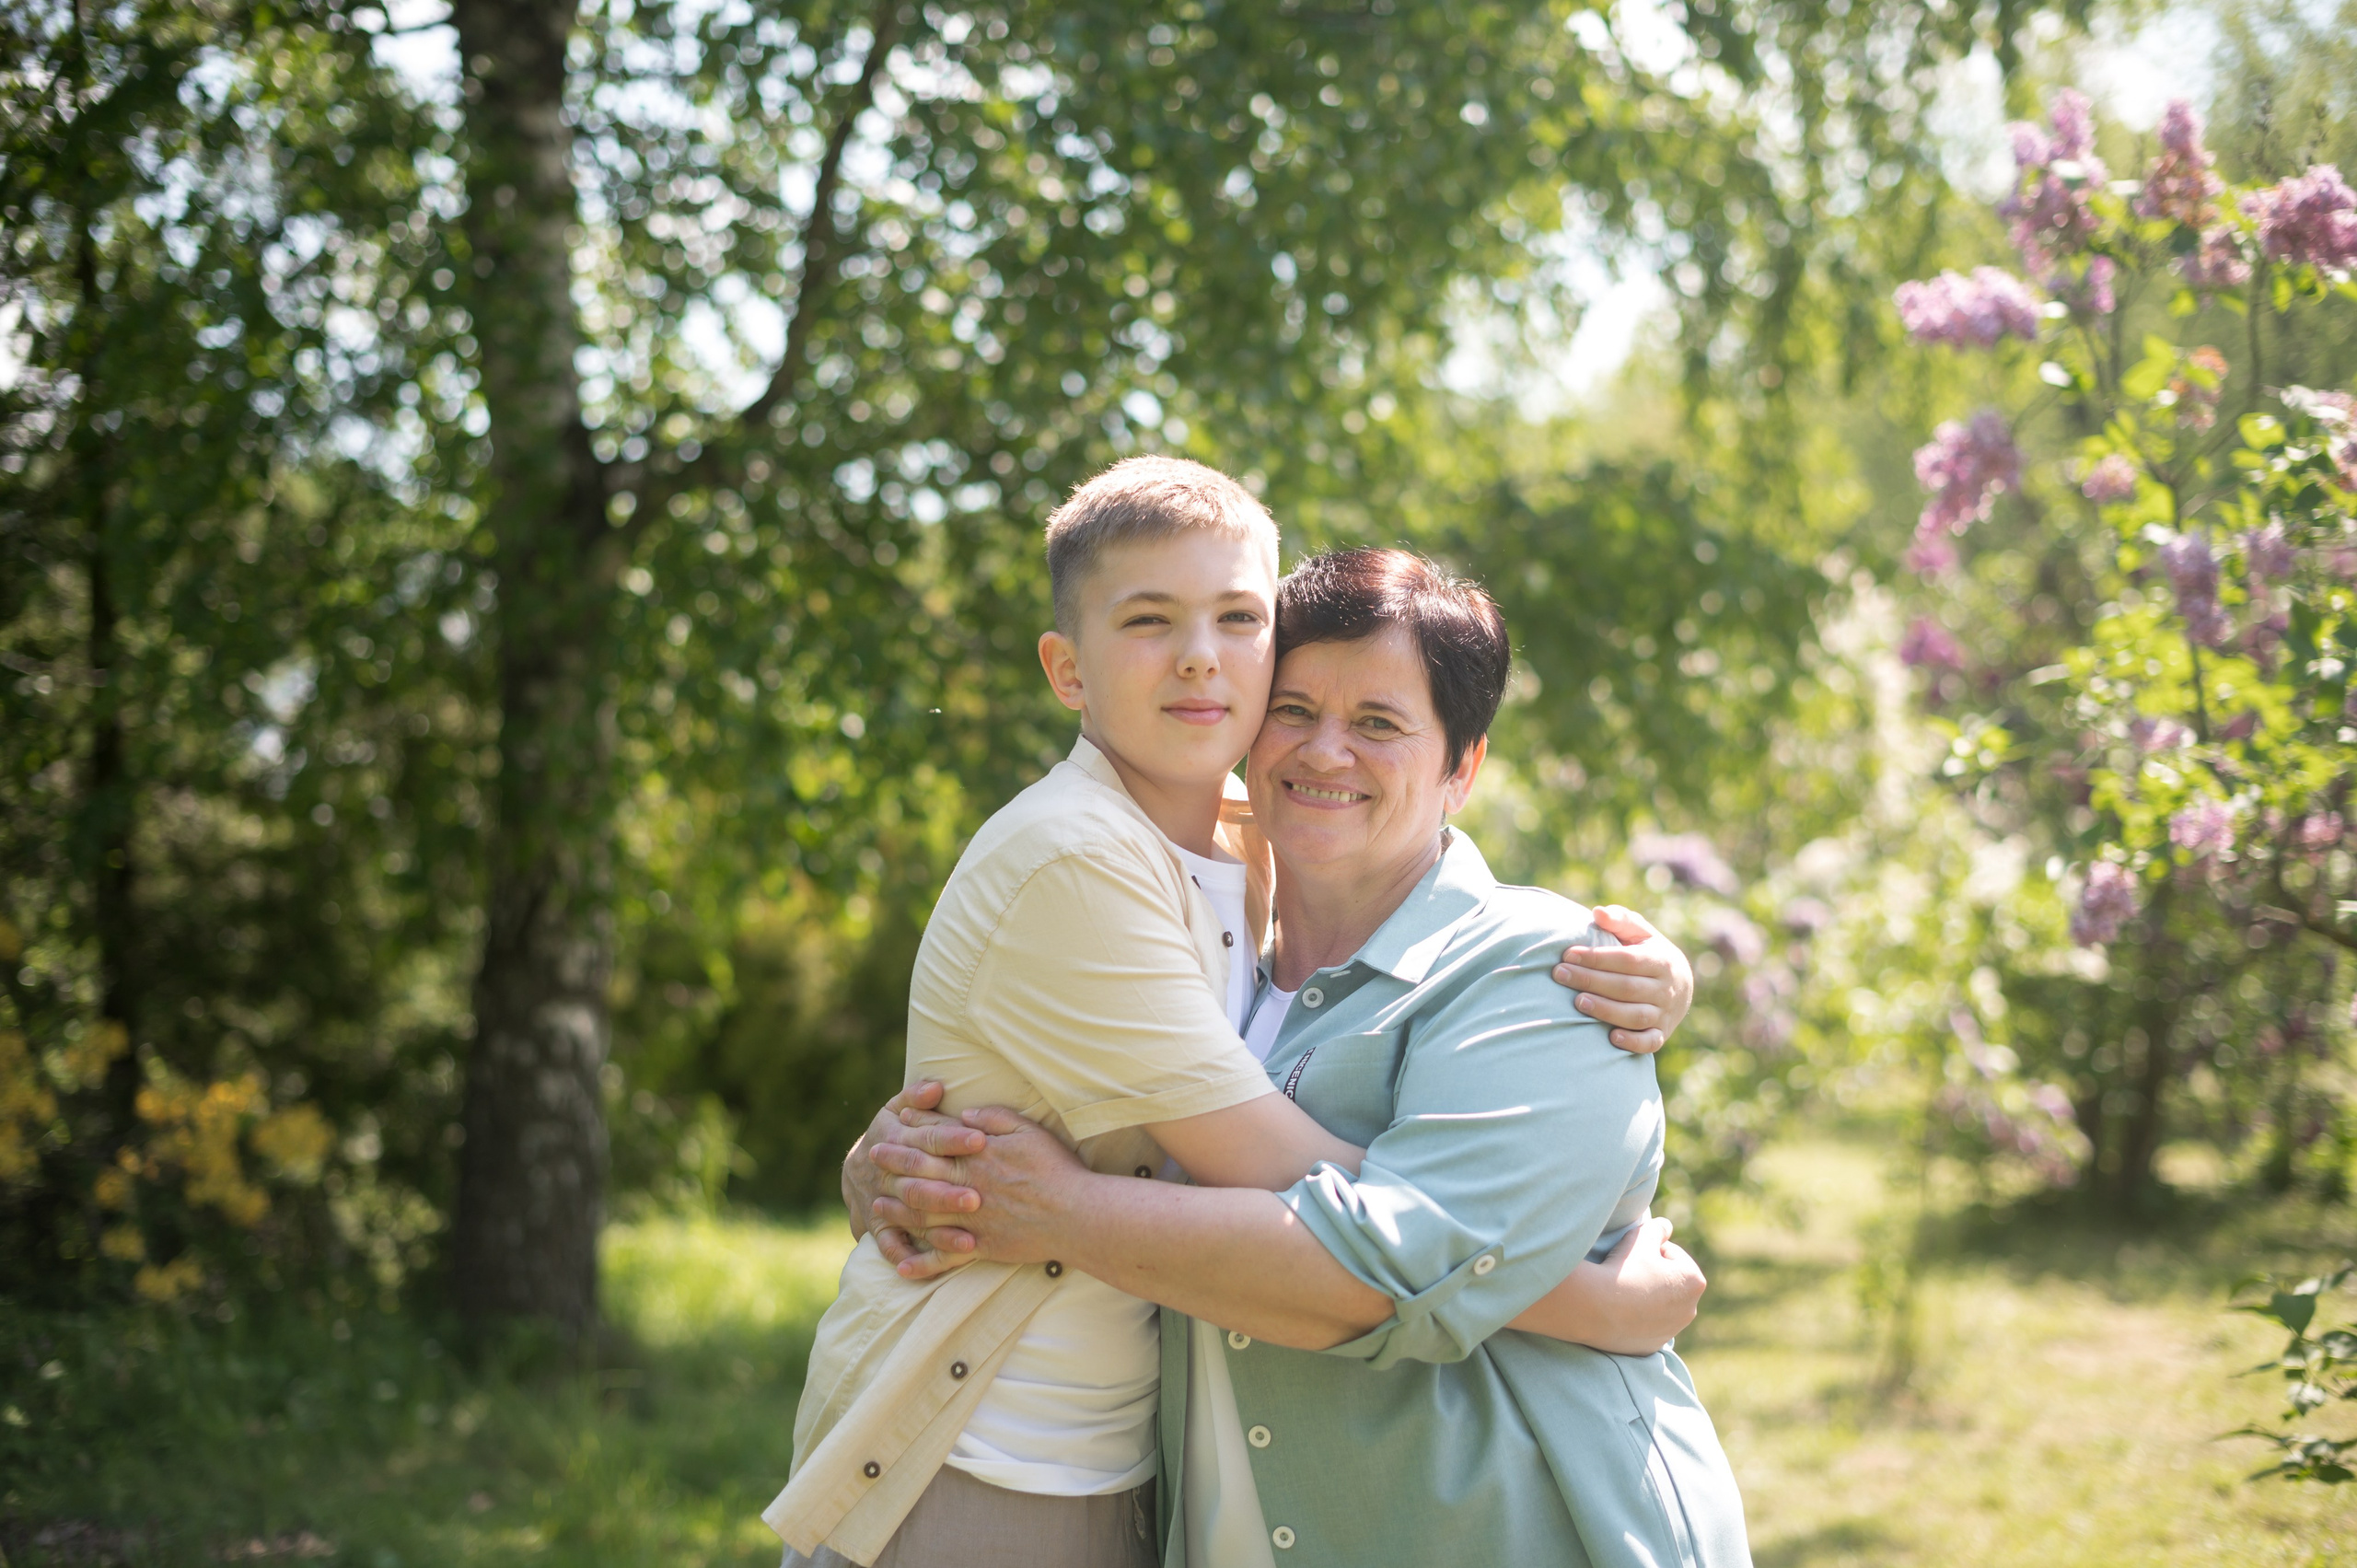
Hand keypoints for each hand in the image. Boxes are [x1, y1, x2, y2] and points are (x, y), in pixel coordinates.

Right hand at [845, 1080, 983, 1264]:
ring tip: (971, 1240)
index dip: (952, 1139)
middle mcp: (887, 1172)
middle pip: (918, 1181)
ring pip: (911, 1217)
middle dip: (947, 1190)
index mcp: (895, 1138)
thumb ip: (915, 1097)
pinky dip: (911, 1258)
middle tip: (978, 1197)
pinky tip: (934, 1267)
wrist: (856, 1169)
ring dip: (939, 1230)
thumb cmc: (891, 1133)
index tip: (981, 1140)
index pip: (927, 1138)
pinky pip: (893, 1245)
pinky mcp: (879, 1228)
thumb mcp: (895, 1109)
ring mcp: (882, 1202)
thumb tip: (936, 1085)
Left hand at [870, 1105, 1096, 1278]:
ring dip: (897, 1210)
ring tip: (878, 1206)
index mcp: (978, 1155)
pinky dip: (921, 1263)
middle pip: (920, 1173)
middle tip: (873, 1157)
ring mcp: (971, 1219)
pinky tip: (901, 1266)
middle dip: (894, 1163)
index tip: (897, 1120)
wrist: (1077, 1215)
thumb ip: (994, 1119)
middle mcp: (967, 1186)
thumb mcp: (1029, 1130)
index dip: (915, 1127)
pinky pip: (944, 1257)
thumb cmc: (1057, 1169)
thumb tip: (964, 1115)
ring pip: (923, 1215)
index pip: (937, 1138)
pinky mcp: (980, 1247)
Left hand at [1553, 905, 1693, 1054]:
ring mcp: (1665, 1013)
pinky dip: (1633, 1042)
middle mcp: (1666, 988)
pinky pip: (1650, 1042)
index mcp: (1661, 960)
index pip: (1627, 960)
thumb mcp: (1641, 933)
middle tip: (1559, 974)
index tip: (1567, 954)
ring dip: (1606, 1010)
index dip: (1596, 957)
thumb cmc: (1648, 953)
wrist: (1681, 986)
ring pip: (1636, 1015)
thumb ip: (1621, 920)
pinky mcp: (1662, 1034)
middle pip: (1627, 987)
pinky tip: (1611, 1038)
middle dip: (1591, 981)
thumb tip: (1597, 913)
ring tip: (1577, 1002)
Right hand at [1590, 1216, 1705, 1354]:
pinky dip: (1636, 1318)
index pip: (1671, 1254)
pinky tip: (1619, 1311)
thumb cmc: (1622, 1269)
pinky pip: (1645, 1325)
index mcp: (1693, 1281)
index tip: (1633, 1257)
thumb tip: (1666, 1227)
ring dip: (1645, 1296)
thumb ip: (1657, 1228)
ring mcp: (1671, 1331)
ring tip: (1621, 1291)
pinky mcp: (1651, 1346)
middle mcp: (1690, 1309)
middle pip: (1668, 1281)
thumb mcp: (1640, 1237)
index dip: (1649, 1251)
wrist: (1594, 1308)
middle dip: (1653, 1275)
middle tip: (1627, 1272)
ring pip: (1658, 1305)